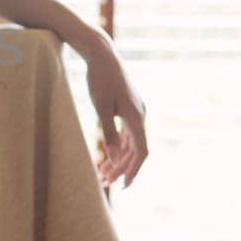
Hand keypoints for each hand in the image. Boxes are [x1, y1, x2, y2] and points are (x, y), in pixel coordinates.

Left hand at [78, 29, 148, 189]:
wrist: (102, 54)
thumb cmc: (99, 79)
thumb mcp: (101, 107)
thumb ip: (109, 133)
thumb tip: (115, 158)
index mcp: (137, 117)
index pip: (141, 152)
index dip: (133, 170)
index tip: (124, 186)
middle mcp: (140, 115)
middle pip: (135, 150)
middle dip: (121, 168)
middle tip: (104, 182)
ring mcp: (136, 111)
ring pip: (131, 142)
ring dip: (119, 158)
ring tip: (102, 172)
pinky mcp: (129, 106)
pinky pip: (127, 132)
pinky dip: (118, 145)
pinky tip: (107, 154)